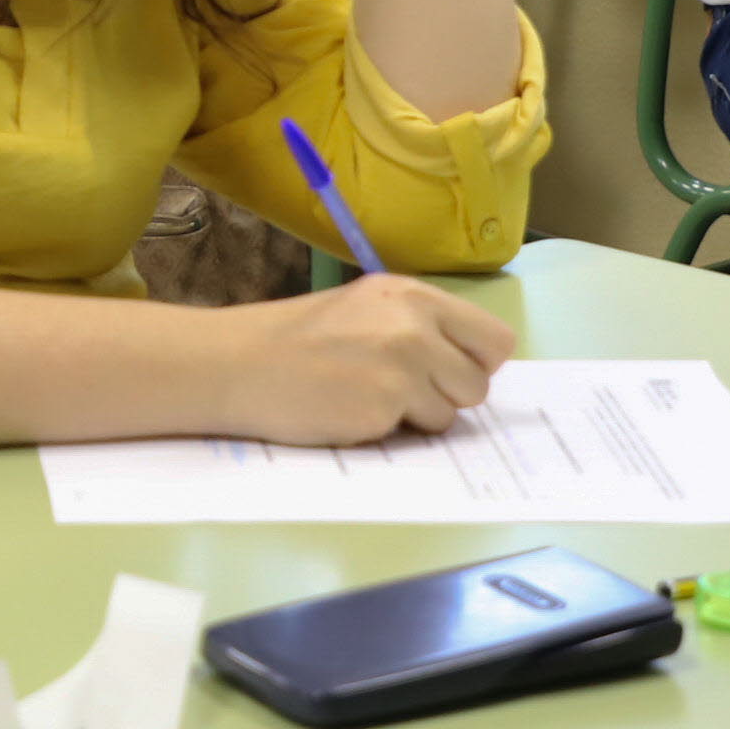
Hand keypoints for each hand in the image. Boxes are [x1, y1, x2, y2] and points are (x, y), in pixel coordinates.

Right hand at [223, 276, 517, 444]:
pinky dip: (388, 431)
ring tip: (368, 399)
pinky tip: (350, 411)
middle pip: (479, 381)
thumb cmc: (294, 341)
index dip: (473, 363)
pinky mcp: (386, 404)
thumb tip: (464, 364)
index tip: (443, 372)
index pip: (494, 338)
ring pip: (452, 412)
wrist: (236, 363)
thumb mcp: (363, 309)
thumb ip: (416, 327)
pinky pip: (416, 433)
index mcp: (411, 295)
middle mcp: (415, 323)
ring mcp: (403, 364)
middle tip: (403, 392)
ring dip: (419, 417)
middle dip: (449, 394)